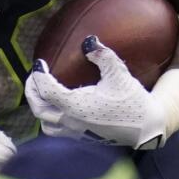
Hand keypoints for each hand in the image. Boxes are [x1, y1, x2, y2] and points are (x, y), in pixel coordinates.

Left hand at [25, 36, 166, 148]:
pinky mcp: (82, 138)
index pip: (46, 90)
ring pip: (45, 124)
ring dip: (39, 108)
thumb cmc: (132, 100)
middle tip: (34, 76)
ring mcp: (75, 132)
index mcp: (76, 106)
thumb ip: (102, 56)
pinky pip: (56, 131)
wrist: (146, 128)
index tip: (39, 63)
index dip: (39, 76)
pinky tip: (58, 108)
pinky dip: (50, 119)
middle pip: (38, 108)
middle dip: (32, 91)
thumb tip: (88, 40)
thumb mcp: (119, 74)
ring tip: (42, 94)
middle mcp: (71, 121)